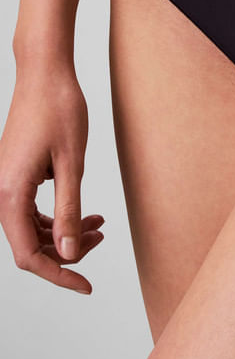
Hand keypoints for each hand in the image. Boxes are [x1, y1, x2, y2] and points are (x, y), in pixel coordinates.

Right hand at [0, 64, 103, 293]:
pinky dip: (58, 214)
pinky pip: (32, 207)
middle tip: (101, 238)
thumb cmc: (59, 108)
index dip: (58, 275)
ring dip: (64, 231)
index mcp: (11, 193)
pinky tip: (84, 209)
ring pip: (32, 226)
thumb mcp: (72, 163)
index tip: (85, 286)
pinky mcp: (16, 173)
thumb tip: (68, 254)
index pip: (28, 254)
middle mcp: (2, 191)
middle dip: (66, 249)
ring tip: (99, 224)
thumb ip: (69, 210)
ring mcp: (7, 181)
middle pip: (29, 243)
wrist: (45, 72)